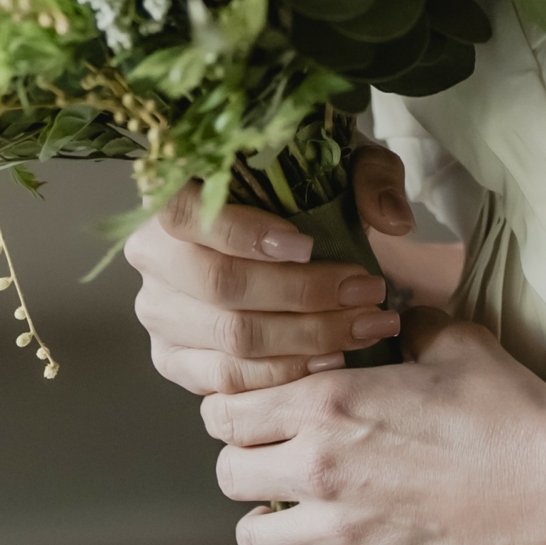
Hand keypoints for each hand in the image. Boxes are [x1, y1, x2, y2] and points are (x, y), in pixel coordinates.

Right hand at [125, 144, 413, 393]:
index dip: (245, 234)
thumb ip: (371, 176)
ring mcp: (159, 314)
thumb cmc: (305, 191)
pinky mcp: (175, 360)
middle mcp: (153, 257)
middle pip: (220, 287)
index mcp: (173, 195)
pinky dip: (284, 375)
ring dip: (306, 339)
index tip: (309, 246)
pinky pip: (227, 382)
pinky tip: (331, 360)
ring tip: (364, 327)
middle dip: (303, 295)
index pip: (188, 215)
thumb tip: (392, 219)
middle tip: (366, 292)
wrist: (284, 233)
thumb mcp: (342, 162)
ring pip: (230, 340)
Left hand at [205, 309, 545, 544]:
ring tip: (297, 518)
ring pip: (253, 543)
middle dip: (246, 465)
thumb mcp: (454, 341)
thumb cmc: (505, 407)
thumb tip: (395, 313)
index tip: (255, 411)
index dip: (233, 409)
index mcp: (329, 402)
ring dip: (269, 530)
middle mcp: (320, 468)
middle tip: (276, 462)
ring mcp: (344, 533)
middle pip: (229, 475)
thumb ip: (409, 322)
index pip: (227, 411)